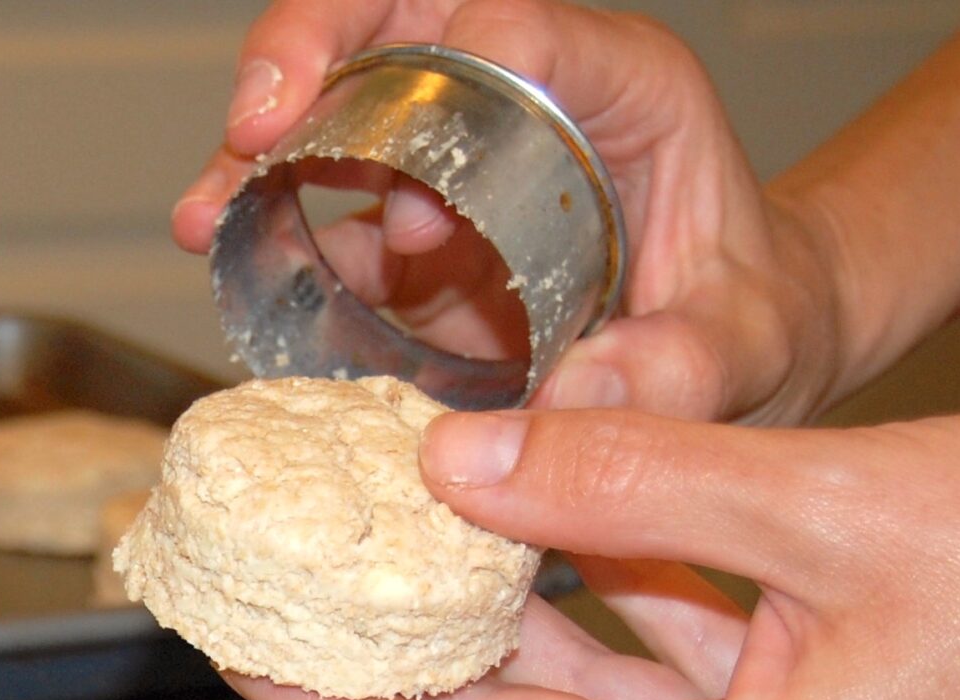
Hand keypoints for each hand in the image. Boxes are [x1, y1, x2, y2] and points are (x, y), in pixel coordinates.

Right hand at [173, 0, 841, 422]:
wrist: (728, 353)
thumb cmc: (751, 320)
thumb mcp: (743, 349)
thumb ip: (679, 369)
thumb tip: (577, 400)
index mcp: (621, 90)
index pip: (530, 28)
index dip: (460, 52)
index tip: (411, 158)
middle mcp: (524, 100)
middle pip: (398, 18)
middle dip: (309, 53)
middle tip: (255, 124)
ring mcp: (454, 159)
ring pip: (335, 103)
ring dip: (257, 152)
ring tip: (208, 221)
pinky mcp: (408, 229)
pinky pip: (323, 209)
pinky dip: (269, 236)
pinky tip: (236, 273)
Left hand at [230, 404, 959, 699]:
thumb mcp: (835, 499)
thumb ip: (628, 475)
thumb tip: (454, 460)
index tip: (246, 652)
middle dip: (403, 672)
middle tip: (288, 587)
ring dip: (497, 639)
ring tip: (376, 551)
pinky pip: (670, 698)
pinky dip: (598, 625)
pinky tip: (518, 542)